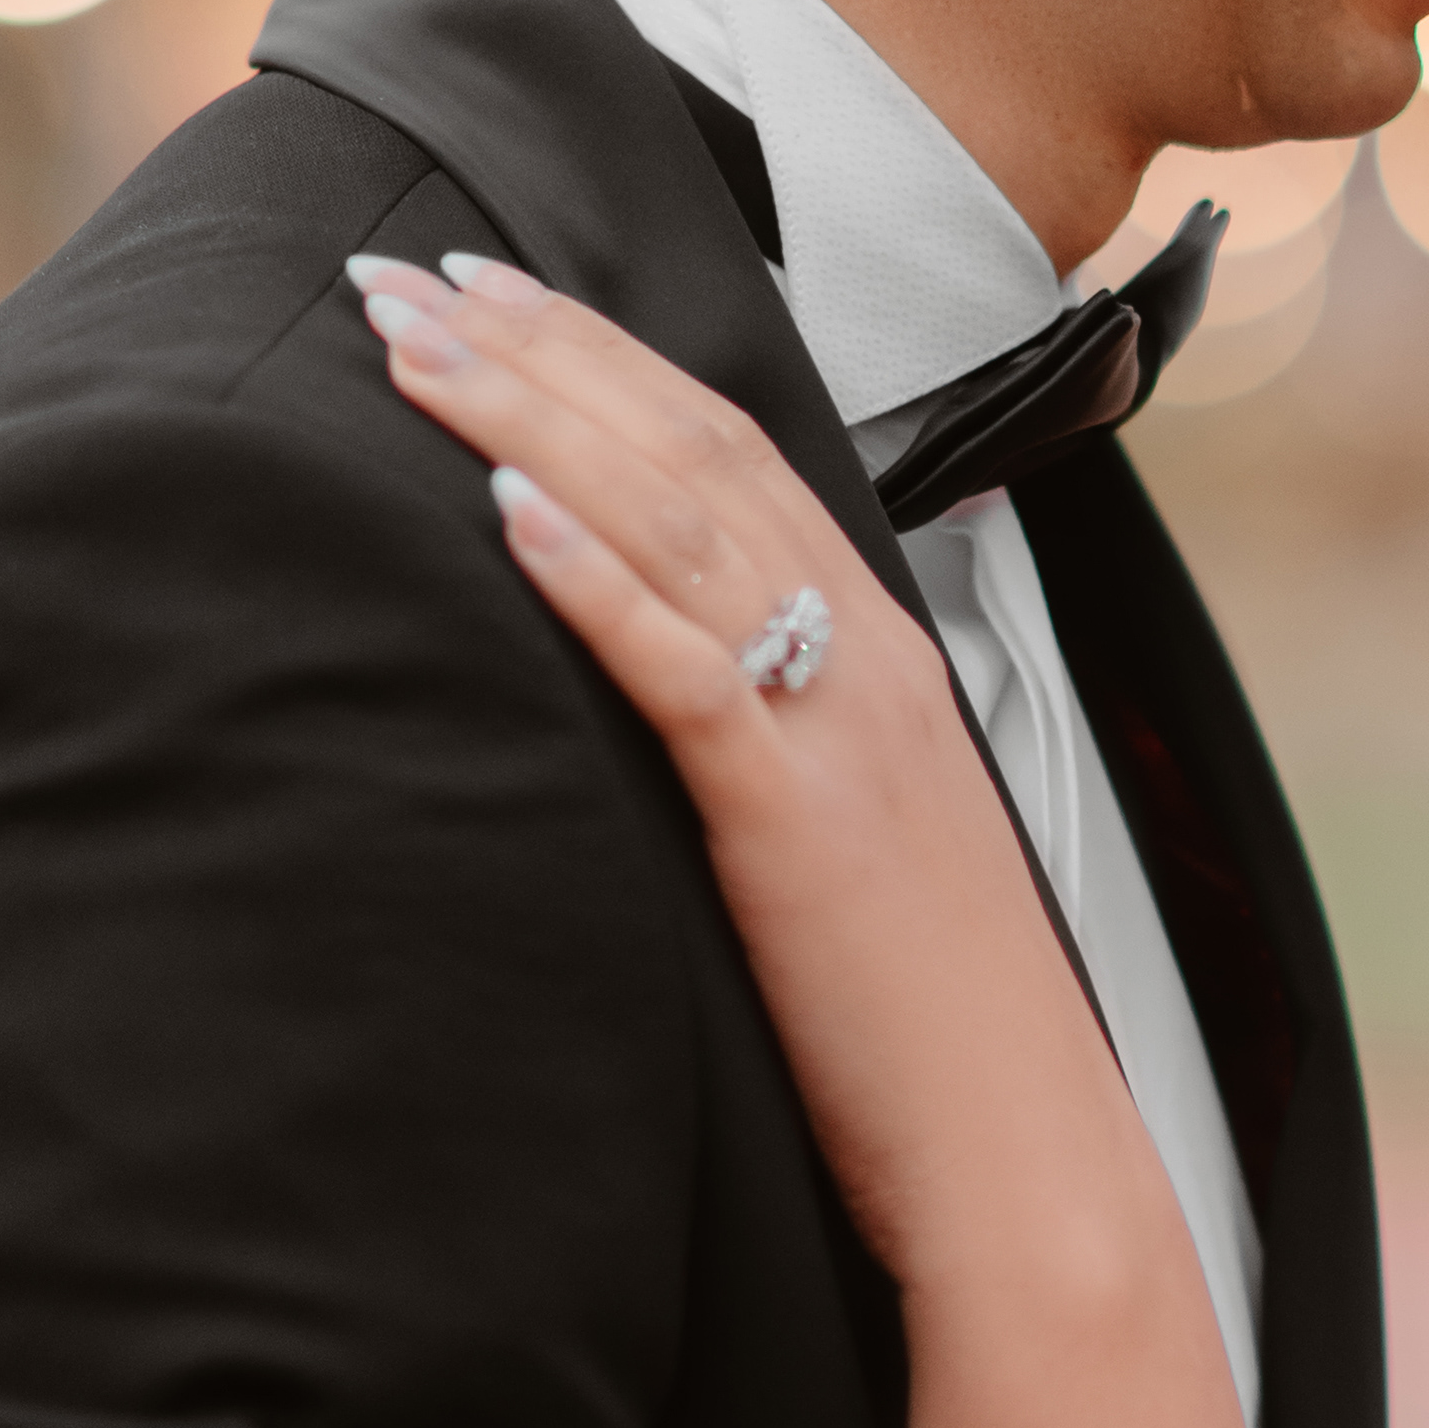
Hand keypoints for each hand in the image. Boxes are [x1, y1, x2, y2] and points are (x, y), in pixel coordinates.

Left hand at [349, 252, 1141, 1294]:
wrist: (1024, 1160)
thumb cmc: (929, 1037)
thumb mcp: (857, 853)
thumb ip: (777, 755)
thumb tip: (677, 709)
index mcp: (883, 657)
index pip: (733, 453)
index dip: (604, 358)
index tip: (488, 293)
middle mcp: (869, 657)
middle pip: (688, 449)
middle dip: (538, 346)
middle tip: (404, 268)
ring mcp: (840, 726)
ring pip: (671, 521)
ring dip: (530, 415)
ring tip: (410, 342)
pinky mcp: (798, 813)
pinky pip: (682, 664)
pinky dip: (589, 573)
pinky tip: (500, 505)